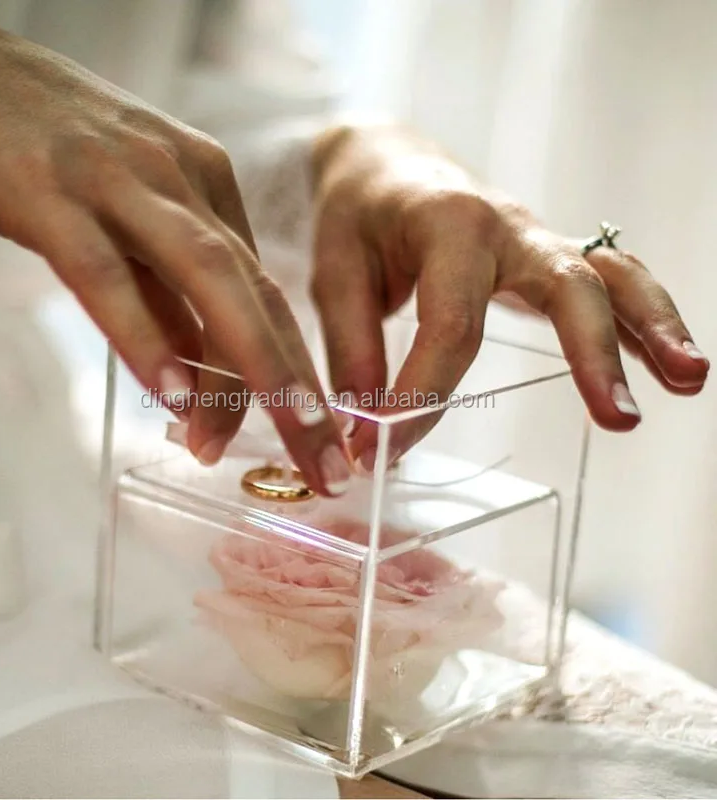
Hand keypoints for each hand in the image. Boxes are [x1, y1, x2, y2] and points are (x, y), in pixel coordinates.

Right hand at [0, 17, 348, 495]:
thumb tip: (199, 379)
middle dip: (299, 385)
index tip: (313, 434)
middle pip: (258, 295)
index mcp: (206, 186)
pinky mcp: (52, 193)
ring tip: (274, 439)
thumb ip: (165, 298)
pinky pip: (108, 275)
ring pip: (207, 281)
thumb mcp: (131, 223)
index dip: (295, 370)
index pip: (263, 293)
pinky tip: (175, 396)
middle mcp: (181, 180)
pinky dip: (147, 338)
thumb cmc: (50, 156)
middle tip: (324, 460)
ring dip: (250, 368)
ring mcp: (120, 182)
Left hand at [311, 124, 708, 469]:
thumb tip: (364, 425)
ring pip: (611, 276)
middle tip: (620, 420)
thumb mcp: (332, 273)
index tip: (383, 448)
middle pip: (567, 286)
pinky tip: (669, 365)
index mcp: (448, 226)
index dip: (422, 396)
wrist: (383, 165)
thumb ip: (350, 347)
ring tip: (689, 380)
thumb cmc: (356, 215)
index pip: (452, 325)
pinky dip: (640, 321)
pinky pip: (607, 283)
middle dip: (594, 355)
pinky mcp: (544, 260)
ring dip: (652, 328)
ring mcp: (535, 242)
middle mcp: (506, 229)